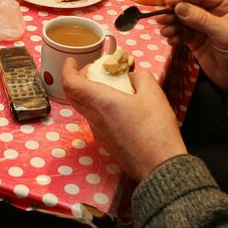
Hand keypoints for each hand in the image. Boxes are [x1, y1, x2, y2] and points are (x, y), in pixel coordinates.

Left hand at [61, 60, 186, 181]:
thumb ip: (141, 78)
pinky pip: (96, 120)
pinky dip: (100, 107)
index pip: (70, 83)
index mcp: (100, 102)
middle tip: (93, 71)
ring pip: (84, 108)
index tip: (71, 61)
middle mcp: (93, 118)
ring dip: (90, 94)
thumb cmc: (156, 129)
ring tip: (112, 87)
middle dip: (79, 79)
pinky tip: (121, 106)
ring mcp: (98, 133)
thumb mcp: (154, 94)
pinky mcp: (106, 143)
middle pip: (73, 95)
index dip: (68, 69)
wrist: (159, 167)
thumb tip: (133, 77)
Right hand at [153, 0, 227, 108]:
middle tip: (161, 17)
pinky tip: (171, 40)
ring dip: (172, 24)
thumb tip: (178, 6)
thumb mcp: (226, 34)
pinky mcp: (196, 40)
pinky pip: (181, 33)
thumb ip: (202, 20)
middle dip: (174, 10)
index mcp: (226, 4)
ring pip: (182, 19)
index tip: (169, 0)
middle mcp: (213, 12)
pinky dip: (174, 36)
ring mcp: (203, 27)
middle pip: (189, 4)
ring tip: (165, 31)